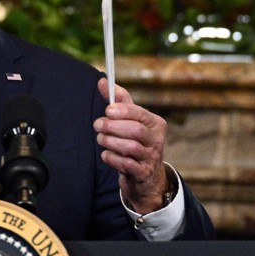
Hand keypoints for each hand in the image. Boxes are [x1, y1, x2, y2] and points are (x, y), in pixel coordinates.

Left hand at [94, 78, 170, 213]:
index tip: (107, 110)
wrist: (145, 175)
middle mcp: (157, 140)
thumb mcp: (131, 121)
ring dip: (110, 142)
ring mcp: (151, 158)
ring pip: (130, 147)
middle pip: (135, 130)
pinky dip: (112, 158)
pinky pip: (126, 165)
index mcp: (156, 124)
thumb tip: (102, 80)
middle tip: (98, 125)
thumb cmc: (135, 141)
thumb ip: (118, 101)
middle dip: (113, 126)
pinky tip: (105, 154)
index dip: (122, 111)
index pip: (139, 114)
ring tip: (100, 139)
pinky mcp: (143, 173)